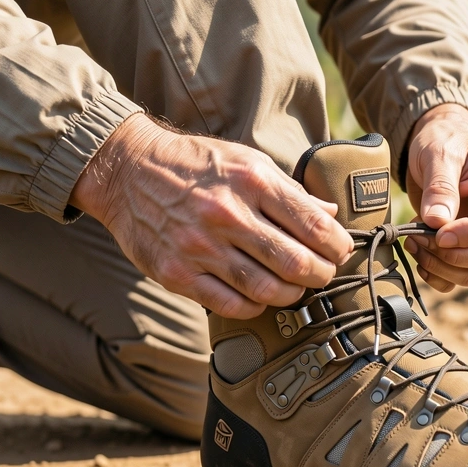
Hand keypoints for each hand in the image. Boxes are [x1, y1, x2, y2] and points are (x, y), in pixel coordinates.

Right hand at [71, 114, 353, 318]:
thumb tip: (329, 215)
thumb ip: (288, 190)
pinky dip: (255, 306)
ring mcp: (200, 248)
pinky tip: (261, 296)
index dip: (337, 245)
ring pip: (267, 290)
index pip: (313, 225)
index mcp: (251, 181)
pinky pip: (230, 304)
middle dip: (321, 274)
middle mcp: (227, 214)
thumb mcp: (245, 160)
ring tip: (296, 288)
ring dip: (292, 294)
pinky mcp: (177, 274)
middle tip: (324, 274)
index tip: (340, 251)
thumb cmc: (194, 164)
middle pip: (295, 263)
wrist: (127, 171)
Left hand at [404, 105, 467, 291]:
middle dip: (454, 255)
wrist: (439, 145)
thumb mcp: (441, 152)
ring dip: (442, 267)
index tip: (438, 235)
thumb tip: (437, 222)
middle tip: (419, 237)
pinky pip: (460, 276)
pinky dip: (437, 274)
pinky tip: (419, 253)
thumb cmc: (446, 140)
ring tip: (414, 241)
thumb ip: (441, 185)